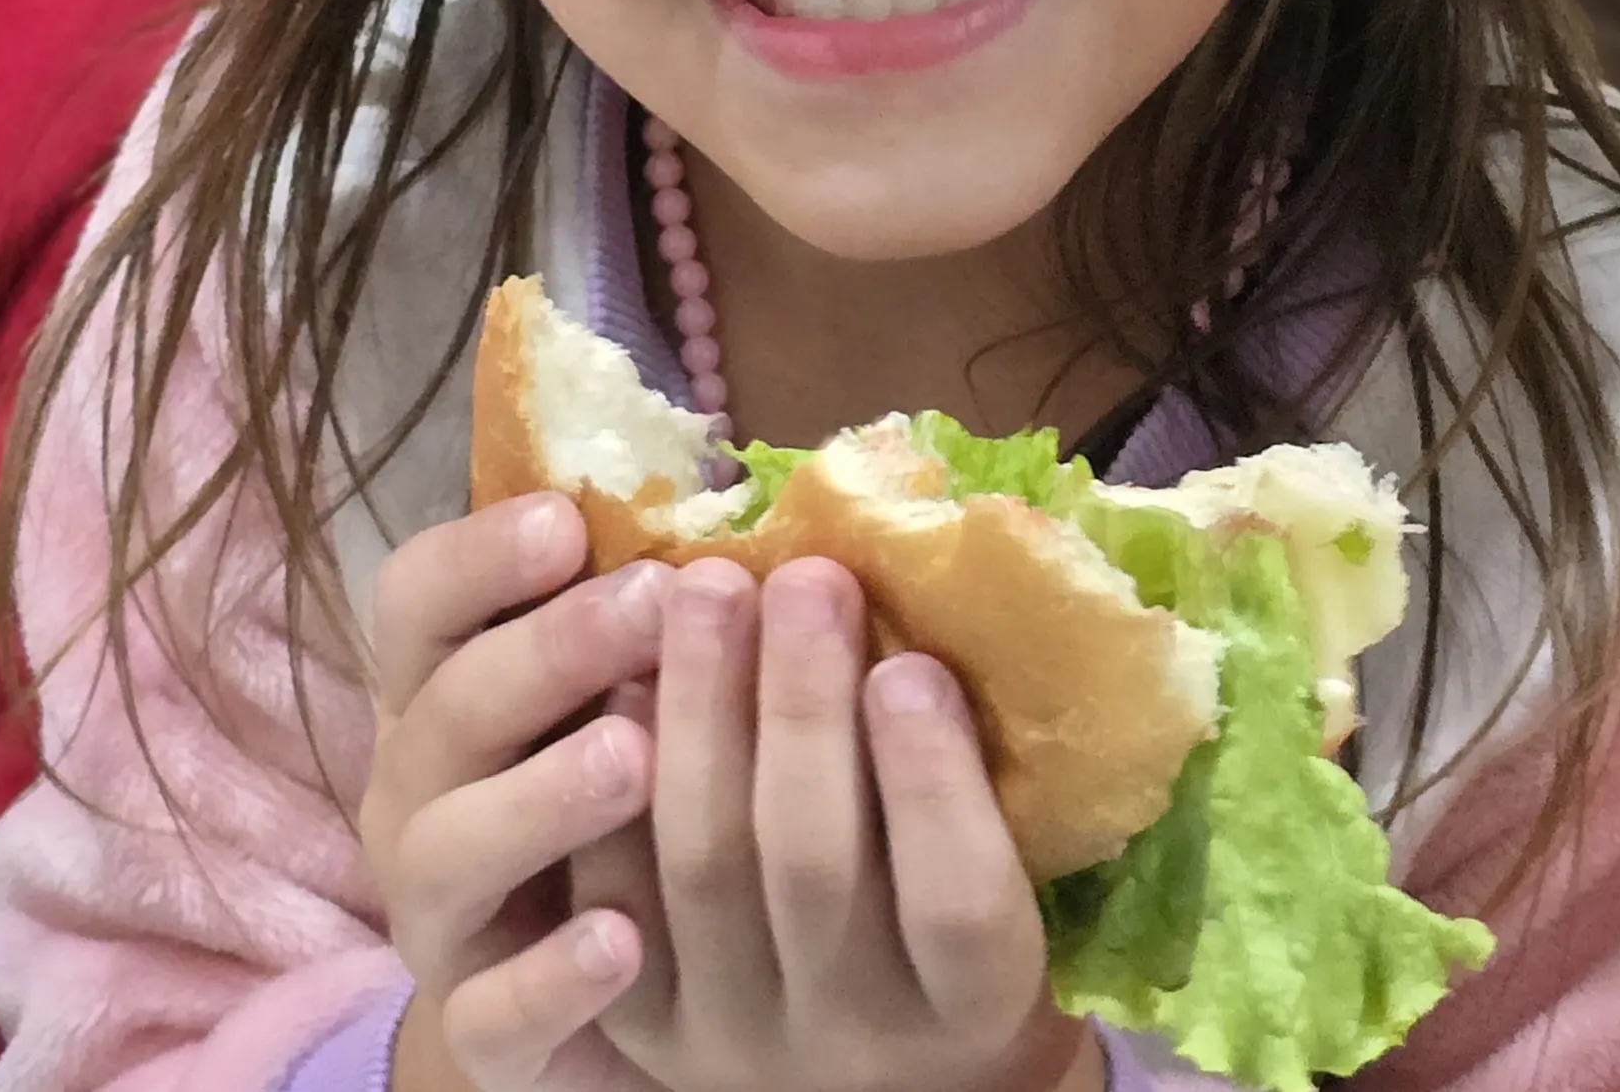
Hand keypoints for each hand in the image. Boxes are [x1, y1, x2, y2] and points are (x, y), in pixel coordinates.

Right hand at [364, 493, 674, 1091]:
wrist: (585, 992)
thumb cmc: (618, 801)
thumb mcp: (616, 695)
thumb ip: (644, 617)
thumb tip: (747, 521)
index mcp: (445, 693)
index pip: (417, 601)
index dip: (478, 557)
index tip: (567, 520)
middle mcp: (419, 794)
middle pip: (446, 710)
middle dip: (544, 653)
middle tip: (651, 607)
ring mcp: (439, 915)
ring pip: (450, 852)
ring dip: (539, 798)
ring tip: (634, 759)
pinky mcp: (479, 1025)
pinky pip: (491, 1012)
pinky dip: (551, 978)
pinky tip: (624, 941)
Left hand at [574, 557, 1096, 1091]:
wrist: (865, 1076)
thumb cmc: (953, 934)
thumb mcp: (1006, 881)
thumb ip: (981, 776)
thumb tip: (942, 591)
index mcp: (973, 1009)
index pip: (957, 902)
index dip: (932, 780)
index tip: (911, 662)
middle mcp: (851, 1042)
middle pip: (814, 864)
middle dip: (802, 705)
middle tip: (804, 577)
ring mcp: (734, 1039)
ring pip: (702, 865)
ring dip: (702, 710)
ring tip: (707, 588)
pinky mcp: (644, 1027)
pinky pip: (613, 890)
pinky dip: (618, 778)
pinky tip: (628, 674)